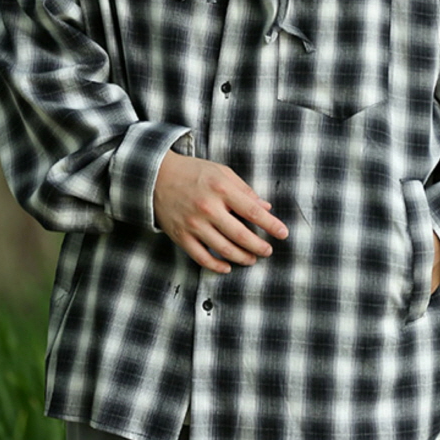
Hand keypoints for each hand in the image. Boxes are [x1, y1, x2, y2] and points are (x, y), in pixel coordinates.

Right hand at [154, 151, 288, 273]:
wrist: (156, 176)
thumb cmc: (194, 172)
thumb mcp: (222, 172)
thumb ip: (244, 190)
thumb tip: (266, 207)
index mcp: (221, 189)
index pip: (253, 212)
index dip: (271, 225)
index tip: (283, 233)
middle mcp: (208, 208)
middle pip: (241, 235)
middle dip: (259, 246)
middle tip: (268, 251)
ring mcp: (193, 224)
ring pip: (224, 249)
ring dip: (242, 258)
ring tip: (252, 259)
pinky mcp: (181, 236)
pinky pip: (202, 257)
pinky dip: (216, 265)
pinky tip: (227, 267)